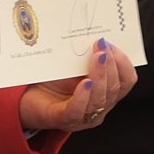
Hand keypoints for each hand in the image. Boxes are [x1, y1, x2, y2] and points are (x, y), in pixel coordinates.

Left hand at [19, 37, 137, 132]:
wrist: (27, 97)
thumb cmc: (53, 80)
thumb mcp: (74, 64)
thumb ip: (86, 55)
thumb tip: (95, 33)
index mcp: (106, 92)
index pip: (126, 81)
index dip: (124, 63)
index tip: (113, 45)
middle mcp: (99, 107)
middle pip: (114, 89)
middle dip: (110, 65)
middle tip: (102, 45)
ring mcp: (83, 117)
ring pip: (100, 99)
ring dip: (100, 75)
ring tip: (96, 57)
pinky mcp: (63, 120)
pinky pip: (78, 110)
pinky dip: (83, 96)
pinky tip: (85, 82)